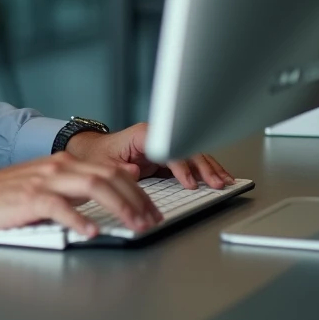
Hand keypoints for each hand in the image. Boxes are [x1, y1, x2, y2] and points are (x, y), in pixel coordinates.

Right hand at [0, 151, 163, 236]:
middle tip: (151, 220)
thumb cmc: (10, 192)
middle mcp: (59, 167)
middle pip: (108, 177)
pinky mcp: (30, 197)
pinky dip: (79, 218)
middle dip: (136, 199)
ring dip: (119, 207)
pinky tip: (92, 231)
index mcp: (66, 162)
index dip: (138, 190)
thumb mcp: (50, 181)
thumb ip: (81, 181)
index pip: (112, 171)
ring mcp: (45, 181)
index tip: (152, 209)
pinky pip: (60, 207)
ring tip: (134, 225)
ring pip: (92, 187)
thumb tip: (119, 182)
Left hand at [65, 122, 234, 190]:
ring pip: (193, 154)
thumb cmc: (98, 156)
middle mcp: (157, 138)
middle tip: (215, 183)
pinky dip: (205, 170)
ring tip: (224, 181)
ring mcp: (164, 146)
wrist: (94, 151)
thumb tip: (135, 171)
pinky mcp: (167, 157)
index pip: (168, 149)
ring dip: (210, 168)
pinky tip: (218, 177)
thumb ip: (119, 168)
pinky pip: (190, 162)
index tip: (189, 183)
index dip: (180, 166)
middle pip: (186, 149)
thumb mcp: (105, 164)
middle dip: (203, 167)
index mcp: (142, 135)